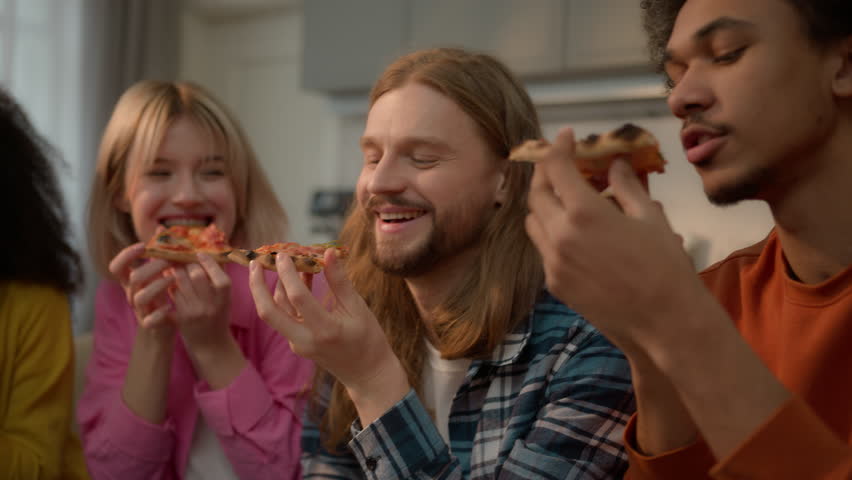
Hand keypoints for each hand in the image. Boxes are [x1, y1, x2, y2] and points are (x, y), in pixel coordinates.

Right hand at [109, 243, 174, 332]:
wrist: (164, 326)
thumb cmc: (161, 295)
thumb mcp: (158, 273)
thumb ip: (158, 254)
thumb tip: (162, 227)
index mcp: (130, 281)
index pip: (116, 267)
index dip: (126, 255)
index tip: (143, 245)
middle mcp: (131, 295)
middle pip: (133, 278)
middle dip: (153, 267)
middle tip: (171, 260)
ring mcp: (139, 310)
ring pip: (140, 297)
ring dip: (158, 285)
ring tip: (174, 278)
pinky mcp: (149, 324)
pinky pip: (149, 320)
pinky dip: (159, 312)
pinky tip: (169, 306)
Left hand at [166, 253, 233, 352]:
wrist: (211, 345)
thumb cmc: (219, 317)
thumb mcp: (225, 299)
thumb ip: (220, 278)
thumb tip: (212, 252)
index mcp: (225, 299)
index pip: (219, 277)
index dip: (208, 263)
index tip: (199, 254)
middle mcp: (210, 305)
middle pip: (196, 275)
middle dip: (187, 264)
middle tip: (182, 259)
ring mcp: (194, 313)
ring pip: (180, 283)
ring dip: (175, 273)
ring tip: (173, 268)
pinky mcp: (180, 319)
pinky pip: (171, 296)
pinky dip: (169, 288)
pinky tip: (168, 285)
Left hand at [249, 248, 408, 421]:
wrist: (366, 374)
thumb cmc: (368, 339)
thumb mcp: (358, 308)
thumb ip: (340, 281)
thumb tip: (327, 252)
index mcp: (324, 330)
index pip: (297, 298)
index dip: (288, 273)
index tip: (285, 254)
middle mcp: (305, 339)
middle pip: (268, 312)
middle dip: (257, 285)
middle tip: (255, 261)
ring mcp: (298, 344)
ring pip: (275, 312)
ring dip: (274, 287)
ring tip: (284, 262)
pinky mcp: (297, 343)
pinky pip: (286, 316)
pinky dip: (287, 296)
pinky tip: (299, 277)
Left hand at [524, 127, 709, 354]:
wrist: (663, 322)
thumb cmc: (665, 266)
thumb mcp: (650, 217)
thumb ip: (626, 186)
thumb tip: (614, 164)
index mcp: (583, 213)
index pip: (556, 167)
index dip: (558, 146)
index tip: (565, 136)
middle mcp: (558, 235)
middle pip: (536, 193)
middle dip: (545, 173)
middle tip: (560, 163)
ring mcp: (552, 262)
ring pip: (532, 222)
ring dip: (543, 203)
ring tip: (564, 197)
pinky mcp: (554, 284)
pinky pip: (542, 249)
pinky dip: (550, 232)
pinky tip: (572, 232)